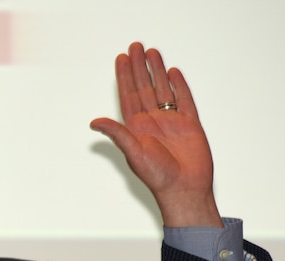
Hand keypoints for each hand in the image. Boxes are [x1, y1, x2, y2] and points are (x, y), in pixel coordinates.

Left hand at [90, 42, 222, 227]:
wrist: (185, 189)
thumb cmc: (158, 176)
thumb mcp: (134, 153)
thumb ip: (117, 134)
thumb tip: (94, 121)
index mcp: (136, 128)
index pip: (128, 96)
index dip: (124, 77)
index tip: (121, 59)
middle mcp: (152, 122)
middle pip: (145, 87)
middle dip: (139, 67)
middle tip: (136, 46)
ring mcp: (171, 122)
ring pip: (163, 90)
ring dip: (157, 72)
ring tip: (152, 52)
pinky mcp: (190, 125)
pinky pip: (184, 100)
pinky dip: (179, 86)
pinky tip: (173, 72)